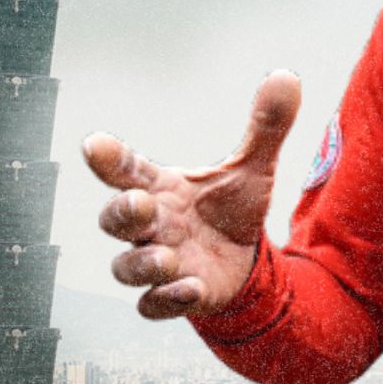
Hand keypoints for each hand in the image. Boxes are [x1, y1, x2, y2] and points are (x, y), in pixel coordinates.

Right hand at [82, 73, 301, 320]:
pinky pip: (152, 306)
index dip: (109, 158)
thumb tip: (288, 77)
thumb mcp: (252, 168)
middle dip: (121, 213)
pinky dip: (166, 300)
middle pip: (115, 219)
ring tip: (168, 258)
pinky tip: (192, 290)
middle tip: (140, 206)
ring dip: (142, 264)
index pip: (126, 170)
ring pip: (126, 269)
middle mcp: (152, 225)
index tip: (95, 145)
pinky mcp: (171, 297)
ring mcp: (158, 263)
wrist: (243, 260)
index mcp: (161, 188)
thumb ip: (265, 127)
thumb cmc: (230, 208)